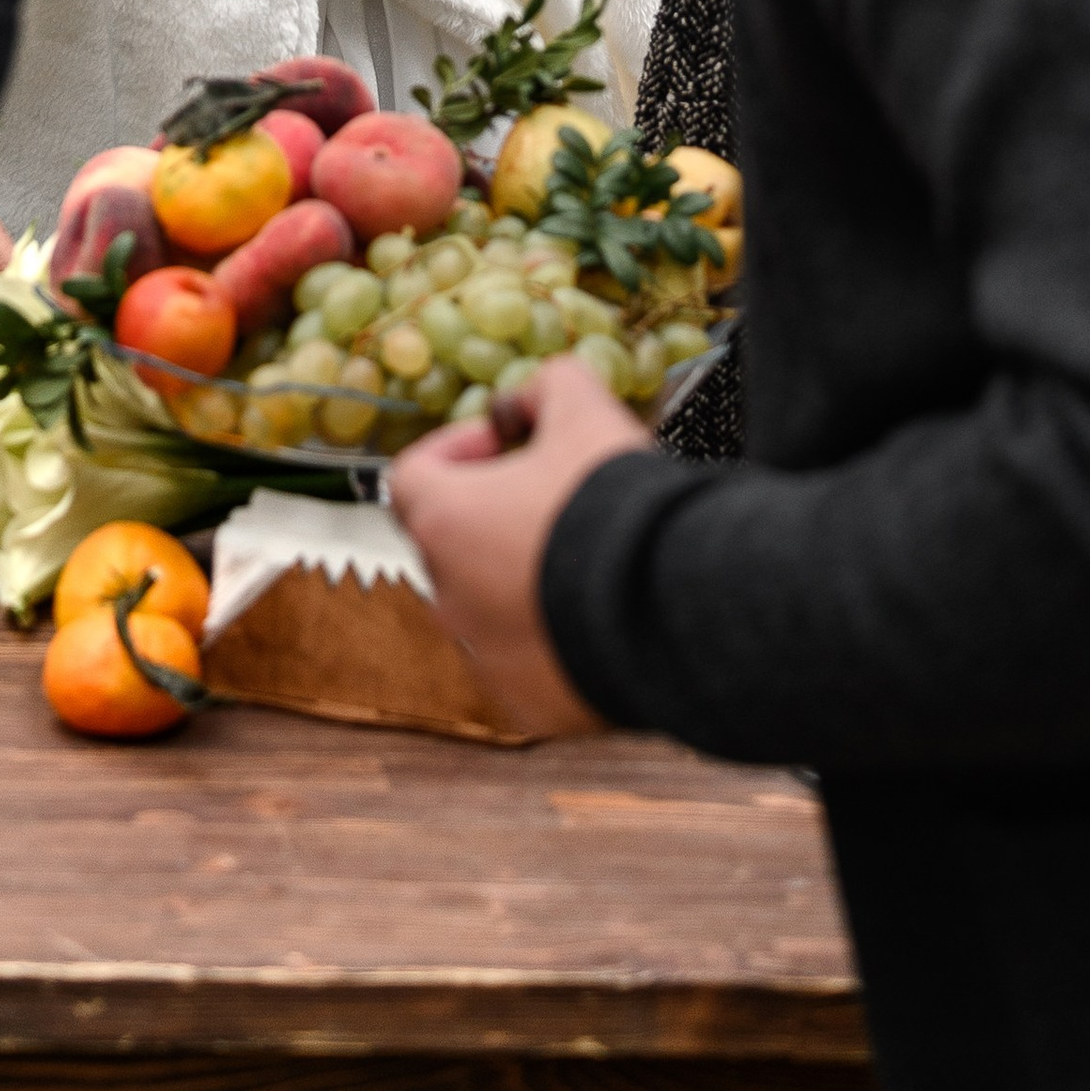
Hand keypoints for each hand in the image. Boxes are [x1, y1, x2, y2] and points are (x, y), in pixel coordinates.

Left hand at [389, 354, 645, 737]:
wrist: (677, 604)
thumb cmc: (615, 503)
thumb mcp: (585, 407)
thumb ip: (549, 384)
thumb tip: (539, 394)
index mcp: (445, 522)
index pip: (413, 477)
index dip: (457, 449)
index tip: (505, 444)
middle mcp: (449, 596)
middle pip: (451, 544)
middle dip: (493, 514)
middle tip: (553, 496)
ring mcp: (486, 657)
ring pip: (486, 609)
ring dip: (520, 580)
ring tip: (584, 557)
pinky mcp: (529, 705)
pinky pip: (526, 664)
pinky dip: (550, 641)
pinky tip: (601, 612)